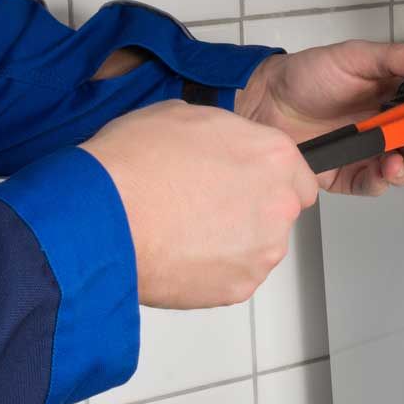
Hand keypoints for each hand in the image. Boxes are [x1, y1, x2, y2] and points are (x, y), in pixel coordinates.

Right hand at [82, 100, 318, 308]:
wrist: (104, 216)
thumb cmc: (137, 163)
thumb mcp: (183, 116)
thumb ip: (222, 133)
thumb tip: (218, 144)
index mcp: (273, 156)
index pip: (299, 175)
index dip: (269, 177)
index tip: (246, 181)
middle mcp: (278, 204)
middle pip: (279, 212)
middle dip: (250, 208)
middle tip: (206, 203)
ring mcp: (260, 251)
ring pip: (257, 247)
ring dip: (232, 240)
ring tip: (185, 228)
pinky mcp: (238, 288)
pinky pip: (232, 276)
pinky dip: (212, 269)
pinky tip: (179, 251)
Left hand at [236, 42, 403, 196]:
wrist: (266, 101)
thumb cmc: (307, 75)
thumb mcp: (355, 56)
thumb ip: (396, 59)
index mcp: (394, 96)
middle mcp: (386, 126)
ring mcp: (369, 151)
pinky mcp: (349, 173)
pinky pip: (374, 184)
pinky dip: (384, 180)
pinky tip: (385, 170)